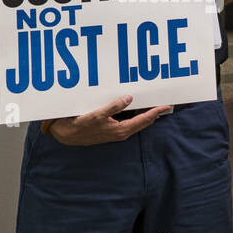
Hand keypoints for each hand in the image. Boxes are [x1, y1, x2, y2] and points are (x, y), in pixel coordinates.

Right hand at [43, 95, 171, 145]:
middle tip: (163, 105)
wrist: (66, 135)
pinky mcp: (112, 130)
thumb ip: (114, 106)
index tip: (166, 105)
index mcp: (121, 130)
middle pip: (143, 122)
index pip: (144, 119)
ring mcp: (117, 132)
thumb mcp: (97, 114)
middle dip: (154, 113)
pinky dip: (136, 116)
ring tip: (154, 106)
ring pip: (137, 123)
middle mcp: (122, 133)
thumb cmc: (80, 126)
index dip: (156, 112)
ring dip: (146, 115)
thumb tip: (129, 98)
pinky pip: (129, 122)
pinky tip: (136, 110)